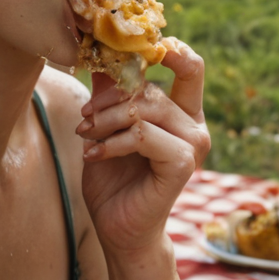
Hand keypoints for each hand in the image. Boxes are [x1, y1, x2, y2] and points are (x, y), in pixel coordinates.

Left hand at [76, 39, 209, 254]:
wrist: (119, 228)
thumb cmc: (114, 180)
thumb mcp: (106, 127)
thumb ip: (110, 93)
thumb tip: (99, 53)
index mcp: (183, 113)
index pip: (189, 67)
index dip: (167, 51)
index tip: (126, 55)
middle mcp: (194, 125)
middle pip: (151, 89)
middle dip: (109, 99)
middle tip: (84, 118)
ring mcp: (193, 145)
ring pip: (144, 110)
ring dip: (106, 121)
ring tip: (86, 136)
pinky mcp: (183, 164)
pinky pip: (142, 135)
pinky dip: (112, 143)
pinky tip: (93, 155)